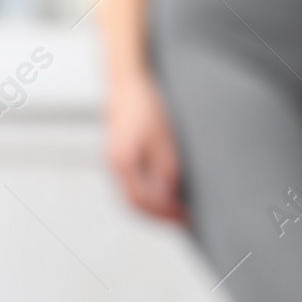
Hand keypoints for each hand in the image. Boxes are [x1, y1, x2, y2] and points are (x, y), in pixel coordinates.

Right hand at [106, 73, 184, 223]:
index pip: (142, 200)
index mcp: (122, 161)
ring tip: (178, 212)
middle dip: (159, 216)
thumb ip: (165, 167)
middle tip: (184, 221)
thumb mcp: (163, 136)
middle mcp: (115, 164)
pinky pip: (132, 184)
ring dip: (153, 208)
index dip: (165, 213)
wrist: (128, 81)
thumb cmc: (146, 103)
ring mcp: (115, 160)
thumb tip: (168, 195)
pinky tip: (166, 194)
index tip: (186, 217)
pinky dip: (148, 195)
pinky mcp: (120, 155)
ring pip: (132, 195)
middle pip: (134, 203)